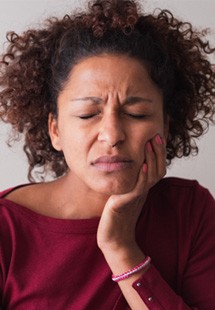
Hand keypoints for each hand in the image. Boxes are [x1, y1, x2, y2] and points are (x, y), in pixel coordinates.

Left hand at [97, 134, 165, 255]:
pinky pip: (138, 188)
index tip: (156, 137)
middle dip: (157, 152)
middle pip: (157, 170)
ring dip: (151, 159)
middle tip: (156, 136)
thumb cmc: (116, 217)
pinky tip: (141, 165)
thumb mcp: (124, 195)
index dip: (158, 154)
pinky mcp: (125, 204)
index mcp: (142, 189)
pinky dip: (141, 177)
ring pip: (150, 177)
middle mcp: (142, 192)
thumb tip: (127, 167)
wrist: (113, 239)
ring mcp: (136, 198)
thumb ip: (128, 182)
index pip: (156, 168)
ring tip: (149, 144)